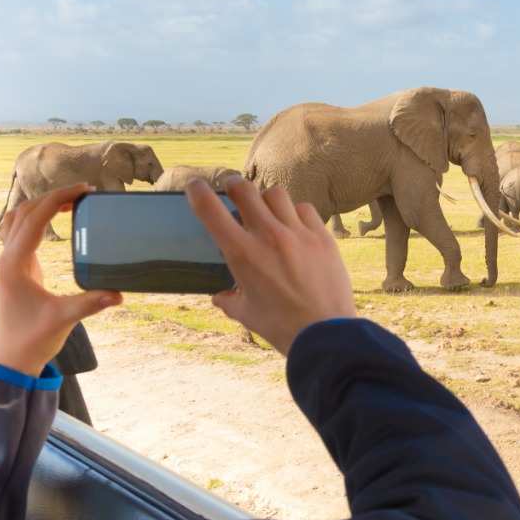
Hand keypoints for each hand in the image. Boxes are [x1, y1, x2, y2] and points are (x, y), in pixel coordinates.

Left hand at [0, 184, 122, 373]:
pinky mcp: (17, 267)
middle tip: (84, 193)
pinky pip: (24, 232)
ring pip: (20, 219)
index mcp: (14, 264)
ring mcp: (10, 261)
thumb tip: (119, 293)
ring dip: (43, 205)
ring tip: (72, 201)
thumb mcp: (63, 319)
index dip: (59, 198)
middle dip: (53, 196)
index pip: (35, 218)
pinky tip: (59, 219)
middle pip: (25, 211)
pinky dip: (40, 218)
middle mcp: (7, 257)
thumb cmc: (31, 339)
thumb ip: (89, 303)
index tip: (84, 190)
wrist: (12, 358)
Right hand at [188, 177, 356, 355]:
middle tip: (233, 189)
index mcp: (242, 254)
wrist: (325, 334)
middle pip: (244, 189)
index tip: (195, 187)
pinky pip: (305, 209)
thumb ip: (229, 301)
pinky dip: (296, 213)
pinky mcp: (322, 237)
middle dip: (234, 185)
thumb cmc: (281, 327)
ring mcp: (297, 234)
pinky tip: (296, 226)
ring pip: (276, 194)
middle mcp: (268, 236)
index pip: (210, 210)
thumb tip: (219, 297)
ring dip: (266, 199)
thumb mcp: (246, 314)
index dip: (197, 192)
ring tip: (267, 210)